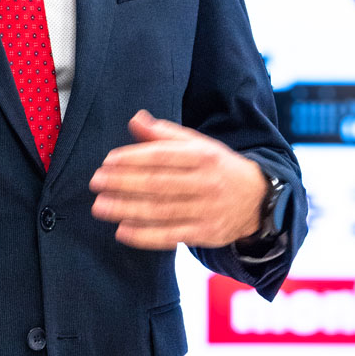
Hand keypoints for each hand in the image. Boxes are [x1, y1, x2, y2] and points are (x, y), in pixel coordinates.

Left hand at [89, 110, 266, 249]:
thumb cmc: (218, 168)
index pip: (163, 156)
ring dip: (127, 209)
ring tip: (100, 206)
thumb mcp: (198, 145)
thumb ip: (164, 134)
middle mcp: (206, 183)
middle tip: (96, 183)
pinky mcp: (206, 234)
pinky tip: (122, 232)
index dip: (133, 158)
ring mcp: (207, 210)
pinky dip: (145, 236)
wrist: (258, 199)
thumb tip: (135, 119)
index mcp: (203, 156)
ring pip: (162, 210)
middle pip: (159, 184)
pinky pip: (171, 236)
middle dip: (124, 183)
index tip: (108, 161)